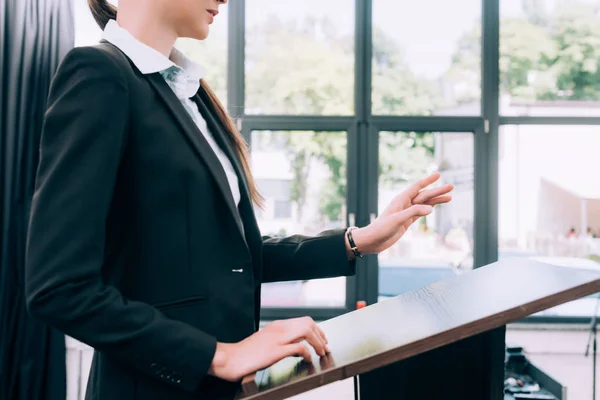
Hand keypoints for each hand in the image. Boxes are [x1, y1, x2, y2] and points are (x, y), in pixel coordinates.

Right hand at [208, 317, 327, 381]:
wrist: (230, 358)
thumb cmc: (246, 352)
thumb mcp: (266, 340)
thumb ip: (281, 340)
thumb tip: (297, 346)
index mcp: (277, 325)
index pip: (304, 321)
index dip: (318, 330)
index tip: (323, 340)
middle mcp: (279, 328)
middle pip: (308, 323)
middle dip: (321, 335)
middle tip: (325, 347)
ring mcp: (277, 339)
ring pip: (306, 331)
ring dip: (318, 342)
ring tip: (320, 352)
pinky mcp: (275, 351)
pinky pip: (298, 347)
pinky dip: (307, 352)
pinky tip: (307, 359)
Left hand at [347, 172, 452, 256]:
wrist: (373, 241)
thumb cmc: (382, 229)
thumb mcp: (398, 220)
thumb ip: (413, 212)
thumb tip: (431, 208)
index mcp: (401, 199)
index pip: (417, 187)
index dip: (428, 180)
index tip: (438, 174)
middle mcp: (404, 203)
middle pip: (424, 195)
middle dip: (438, 191)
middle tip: (452, 187)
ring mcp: (406, 212)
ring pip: (425, 203)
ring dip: (436, 200)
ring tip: (450, 197)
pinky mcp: (407, 221)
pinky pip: (421, 212)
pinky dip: (430, 208)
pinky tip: (436, 206)